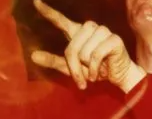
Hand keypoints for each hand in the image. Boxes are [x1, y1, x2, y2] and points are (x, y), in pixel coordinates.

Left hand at [30, 0, 145, 92]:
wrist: (119, 77)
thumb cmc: (97, 70)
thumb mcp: (72, 68)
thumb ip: (54, 61)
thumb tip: (33, 56)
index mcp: (78, 33)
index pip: (60, 20)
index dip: (47, 11)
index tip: (35, 1)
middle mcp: (89, 28)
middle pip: (71, 47)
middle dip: (75, 66)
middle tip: (83, 77)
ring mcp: (102, 32)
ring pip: (84, 52)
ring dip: (87, 68)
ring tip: (94, 72)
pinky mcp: (113, 39)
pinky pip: (96, 55)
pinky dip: (95, 68)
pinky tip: (100, 73)